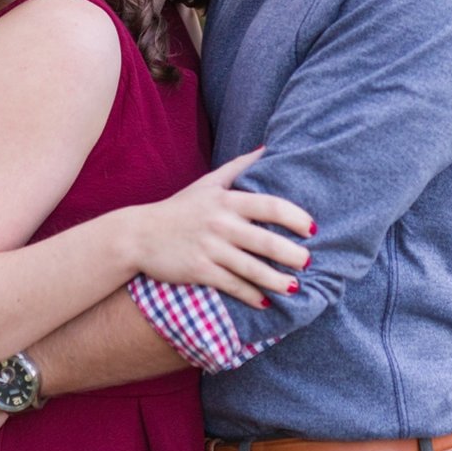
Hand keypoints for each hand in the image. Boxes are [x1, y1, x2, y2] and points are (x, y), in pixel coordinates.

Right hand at [132, 146, 315, 309]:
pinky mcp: (199, 270)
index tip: (313, 229)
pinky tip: (265, 302)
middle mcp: (219, 223)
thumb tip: (269, 148)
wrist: (139, 235)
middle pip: (265, 241)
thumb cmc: (180, 208)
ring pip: (252, 269)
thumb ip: (239, 166)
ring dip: (278, 281)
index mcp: (225, 200)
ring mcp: (209, 248)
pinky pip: (233, 285)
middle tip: (309, 263)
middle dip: (293, 255)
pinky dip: (252, 296)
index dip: (295, 217)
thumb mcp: (207, 183)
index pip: (269, 206)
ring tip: (295, 287)